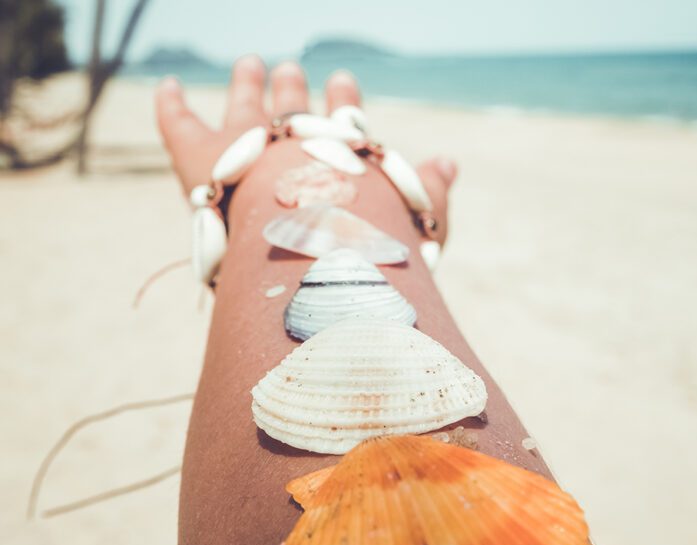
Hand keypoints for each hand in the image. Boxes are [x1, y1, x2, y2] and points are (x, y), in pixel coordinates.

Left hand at [155, 56, 455, 243]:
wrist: (317, 248)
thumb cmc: (375, 246)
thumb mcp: (417, 223)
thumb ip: (430, 191)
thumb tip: (448, 163)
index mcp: (340, 155)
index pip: (341, 122)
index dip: (344, 102)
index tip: (343, 80)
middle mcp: (294, 143)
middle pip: (292, 108)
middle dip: (295, 90)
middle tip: (292, 70)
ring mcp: (247, 146)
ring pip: (244, 106)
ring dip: (249, 84)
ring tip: (251, 64)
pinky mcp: (202, 157)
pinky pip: (179, 122)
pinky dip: (171, 104)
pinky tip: (167, 85)